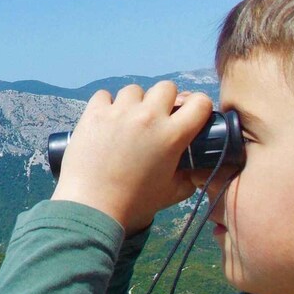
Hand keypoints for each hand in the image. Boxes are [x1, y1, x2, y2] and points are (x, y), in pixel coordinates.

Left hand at [51, 81, 211, 232]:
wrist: (93, 206)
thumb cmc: (134, 203)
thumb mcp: (172, 193)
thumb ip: (189, 177)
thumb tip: (194, 168)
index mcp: (172, 134)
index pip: (200, 102)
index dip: (198, 107)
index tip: (188, 116)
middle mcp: (148, 116)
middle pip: (166, 87)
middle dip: (164, 101)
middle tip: (155, 120)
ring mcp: (119, 112)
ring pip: (134, 90)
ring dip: (134, 103)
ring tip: (126, 121)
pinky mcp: (94, 113)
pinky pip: (104, 95)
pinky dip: (106, 105)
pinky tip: (105, 120)